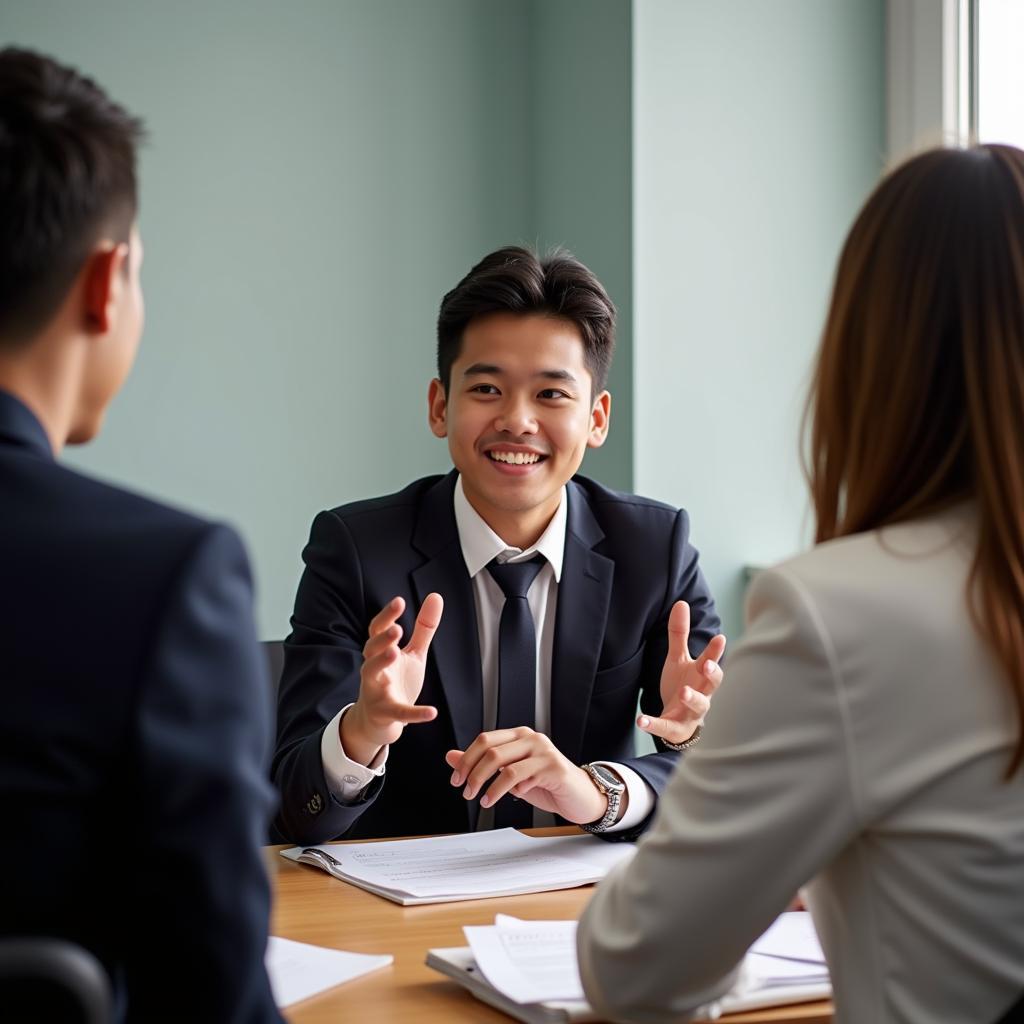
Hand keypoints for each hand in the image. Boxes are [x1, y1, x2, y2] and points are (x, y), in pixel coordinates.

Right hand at [341, 593, 442, 764]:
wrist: (379, 720)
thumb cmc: (395, 681)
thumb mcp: (413, 654)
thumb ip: (424, 628)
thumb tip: (435, 596)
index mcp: (381, 652)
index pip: (378, 630)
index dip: (387, 616)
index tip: (399, 602)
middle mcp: (374, 669)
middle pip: (370, 650)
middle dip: (382, 639)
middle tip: (396, 629)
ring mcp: (376, 691)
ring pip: (371, 674)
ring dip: (381, 662)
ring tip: (395, 652)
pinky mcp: (385, 713)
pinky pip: (399, 713)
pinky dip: (415, 713)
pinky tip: (432, 712)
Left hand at [445, 728, 619, 824]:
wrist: (579, 797)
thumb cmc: (545, 785)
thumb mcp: (509, 776)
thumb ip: (483, 766)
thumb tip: (451, 757)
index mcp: (519, 736)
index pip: (485, 739)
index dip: (466, 759)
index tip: (456, 779)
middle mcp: (530, 738)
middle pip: (490, 749)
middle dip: (472, 772)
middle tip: (465, 791)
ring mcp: (542, 750)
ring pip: (503, 762)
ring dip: (486, 784)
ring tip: (481, 800)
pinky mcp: (552, 766)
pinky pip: (520, 776)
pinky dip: (505, 789)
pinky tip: (502, 799)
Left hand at [637, 600, 725, 745]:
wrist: (678, 721)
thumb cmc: (683, 684)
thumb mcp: (678, 659)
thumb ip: (680, 634)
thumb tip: (681, 603)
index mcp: (701, 675)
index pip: (711, 660)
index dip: (715, 651)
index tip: (720, 637)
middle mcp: (701, 693)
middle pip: (712, 685)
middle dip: (712, 675)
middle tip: (708, 665)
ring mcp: (690, 712)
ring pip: (698, 707)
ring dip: (692, 699)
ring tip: (683, 693)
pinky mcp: (675, 727)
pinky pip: (665, 726)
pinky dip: (654, 724)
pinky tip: (641, 720)